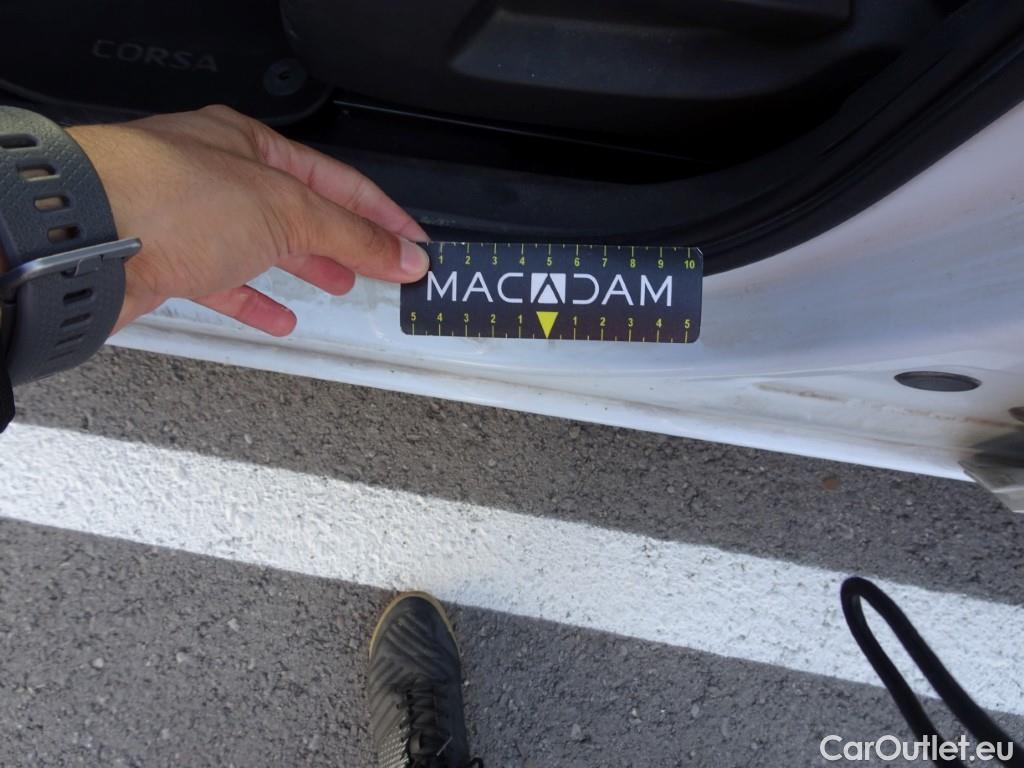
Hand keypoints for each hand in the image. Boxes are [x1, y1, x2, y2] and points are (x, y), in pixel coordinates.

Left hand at [68, 105, 428, 336]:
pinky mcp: (167, 262)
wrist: (87, 240)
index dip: (381, 214)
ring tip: (339, 285)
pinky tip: (277, 317)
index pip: (336, 181)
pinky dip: (257, 300)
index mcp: (250, 145)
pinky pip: (224, 283)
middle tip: (381, 264)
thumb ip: (351, 235)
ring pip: (264, 246)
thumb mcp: (285, 210)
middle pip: (301, 211)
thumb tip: (402, 253)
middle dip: (346, 240)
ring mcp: (190, 220)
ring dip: (306, 267)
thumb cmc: (166, 197)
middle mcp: (217, 176)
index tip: (410, 242)